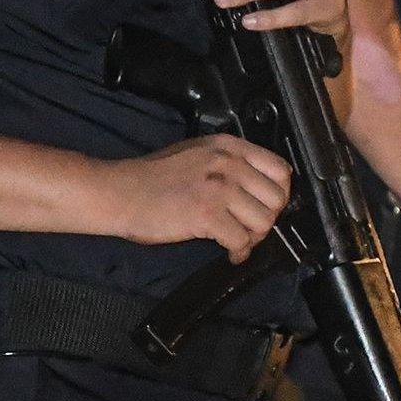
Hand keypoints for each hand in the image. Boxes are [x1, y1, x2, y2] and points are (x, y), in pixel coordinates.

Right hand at [101, 135, 292, 262]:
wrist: (120, 192)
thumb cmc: (152, 177)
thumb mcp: (197, 154)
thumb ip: (228, 164)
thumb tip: (256, 189)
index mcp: (228, 146)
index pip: (280, 169)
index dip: (278, 194)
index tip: (265, 207)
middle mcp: (229, 163)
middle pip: (276, 199)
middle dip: (267, 220)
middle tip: (250, 229)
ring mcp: (219, 188)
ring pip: (263, 222)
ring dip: (253, 238)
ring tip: (238, 241)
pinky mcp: (207, 214)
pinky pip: (241, 241)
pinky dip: (239, 253)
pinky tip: (229, 254)